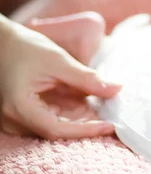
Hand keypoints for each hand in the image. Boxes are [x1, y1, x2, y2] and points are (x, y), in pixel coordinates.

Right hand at [0, 22, 119, 139]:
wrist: (0, 42)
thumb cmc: (23, 47)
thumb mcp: (57, 61)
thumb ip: (86, 78)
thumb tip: (116, 89)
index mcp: (19, 107)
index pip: (57, 129)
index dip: (86, 130)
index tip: (111, 126)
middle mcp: (15, 119)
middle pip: (57, 130)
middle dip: (87, 124)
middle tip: (114, 116)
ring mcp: (18, 118)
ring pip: (56, 125)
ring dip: (81, 118)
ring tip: (105, 108)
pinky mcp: (24, 114)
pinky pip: (51, 117)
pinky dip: (71, 111)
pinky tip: (88, 103)